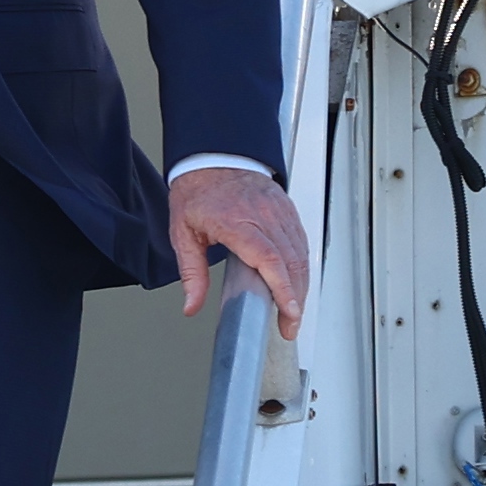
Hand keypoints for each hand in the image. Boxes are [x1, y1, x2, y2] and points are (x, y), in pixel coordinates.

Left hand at [167, 167, 310, 336]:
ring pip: (301, 254)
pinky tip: (297, 285)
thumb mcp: (183, 234)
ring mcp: (279, 212)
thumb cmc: (198, 192)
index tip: (290, 311)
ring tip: (293, 313)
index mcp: (236, 221)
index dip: (283, 288)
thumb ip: (191, 274)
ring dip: (302, 287)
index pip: (268, 258)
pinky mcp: (288, 211)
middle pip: (291, 262)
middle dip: (295, 300)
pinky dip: (302, 267)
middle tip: (289, 327)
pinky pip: (302, 243)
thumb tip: (191, 305)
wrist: (213, 158)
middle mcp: (263, 216)